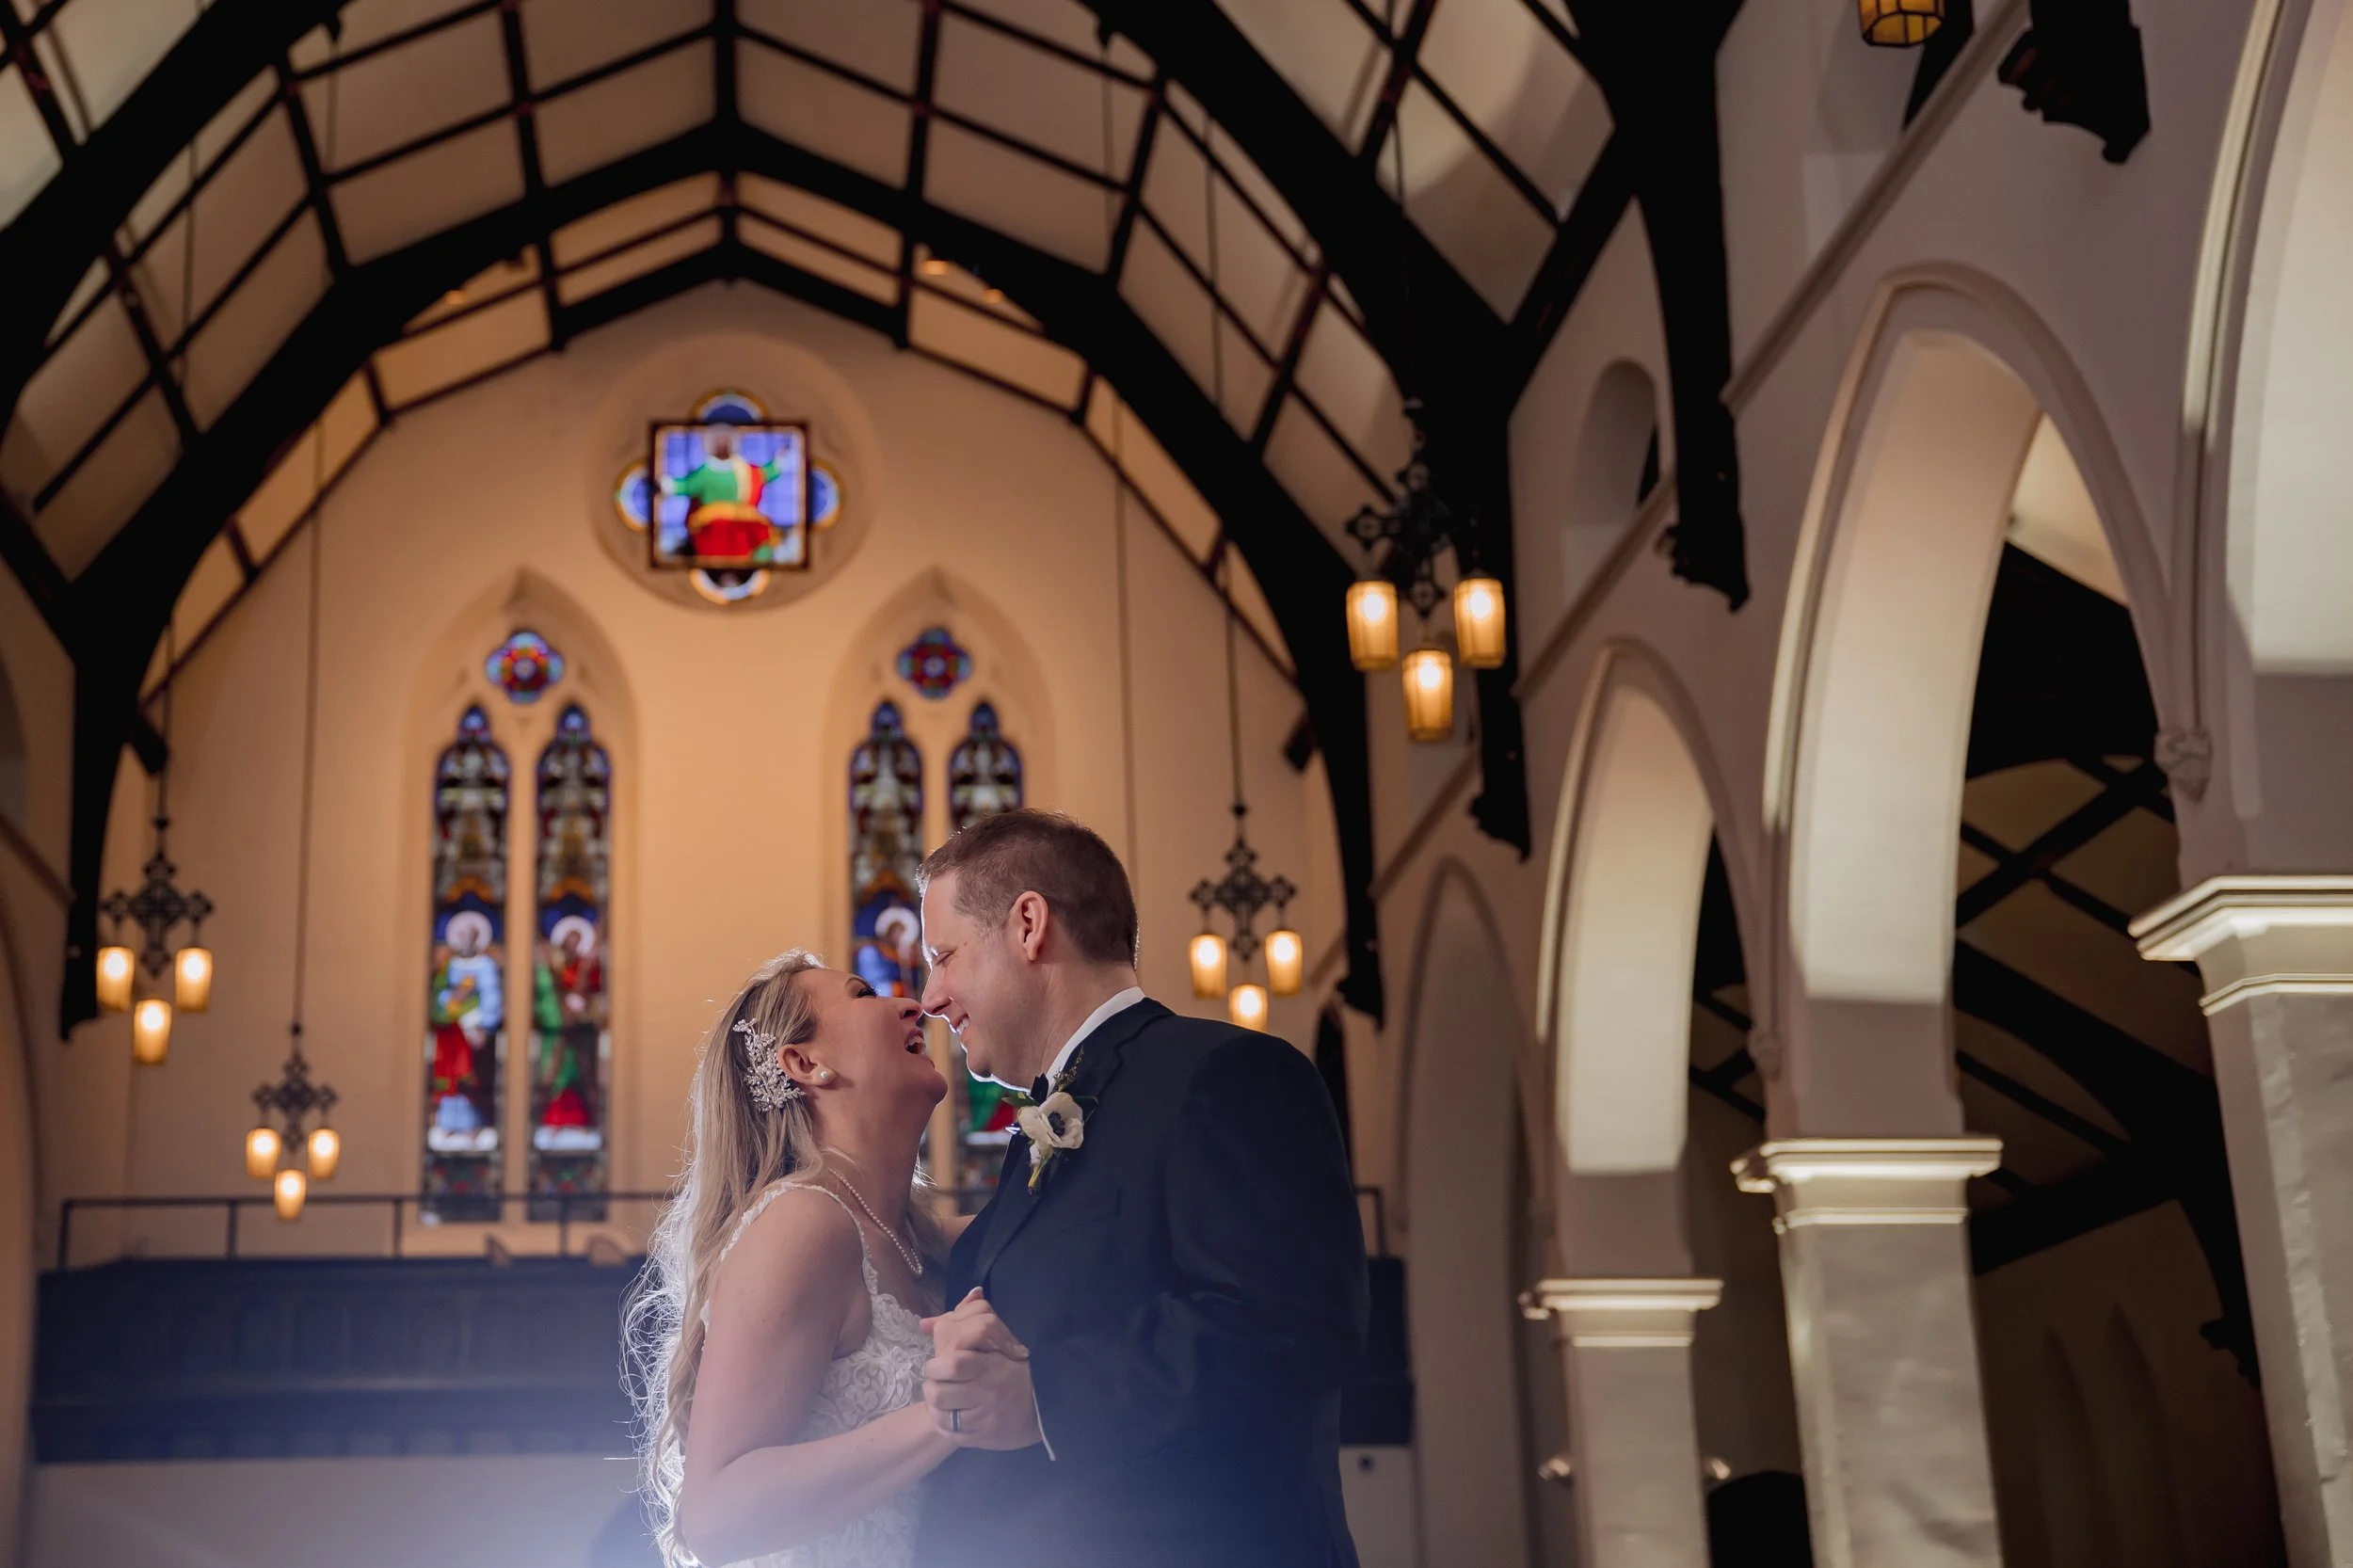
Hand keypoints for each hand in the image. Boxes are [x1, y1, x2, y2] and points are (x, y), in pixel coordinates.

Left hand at [921, 1292, 1041, 1450]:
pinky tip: (949, 1416)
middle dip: (931, 1387)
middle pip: (939, 1393)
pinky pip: (951, 1435)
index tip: (937, 1365)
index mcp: (989, 1366)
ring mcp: (985, 1418)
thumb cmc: (1015, 1369)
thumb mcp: (995, 1344)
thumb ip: (962, 1327)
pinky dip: (944, 1426)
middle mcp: (986, 1393)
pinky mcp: (983, 1438)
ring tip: (942, 1400)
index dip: (936, 1366)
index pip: (952, 1364)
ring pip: (942, 1416)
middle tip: (937, 1383)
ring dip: (935, 1407)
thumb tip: (923, 1323)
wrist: (1045, 1404)